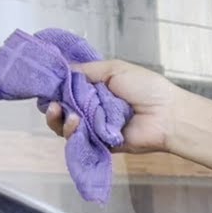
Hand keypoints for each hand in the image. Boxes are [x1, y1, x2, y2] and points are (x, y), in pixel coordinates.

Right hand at [44, 60, 181, 153]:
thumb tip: (62, 70)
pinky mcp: (99, 143)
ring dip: (59, 118)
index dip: (54, 87)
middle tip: (52, 102)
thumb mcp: (114, 69)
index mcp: (97, 89)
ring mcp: (95, 126)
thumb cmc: (148, 89)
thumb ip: (86, 70)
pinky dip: (71, 132)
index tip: (44, 84)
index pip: (66, 89)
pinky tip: (73, 122)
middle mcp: (93, 107)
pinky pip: (78, 140)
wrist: (168, 114)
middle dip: (53, 104)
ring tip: (62, 111)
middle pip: (62, 108)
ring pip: (66, 125)